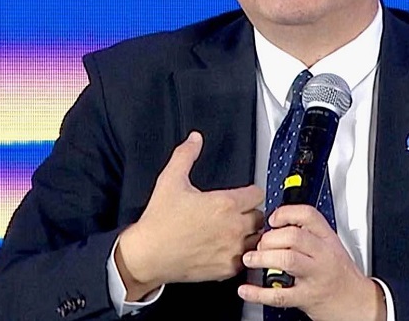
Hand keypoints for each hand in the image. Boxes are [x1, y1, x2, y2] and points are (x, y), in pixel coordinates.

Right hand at [115, 131, 263, 299]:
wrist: (148, 255)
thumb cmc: (159, 221)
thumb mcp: (170, 180)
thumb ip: (186, 155)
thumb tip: (194, 139)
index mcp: (225, 203)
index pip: (258, 193)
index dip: (250, 192)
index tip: (242, 196)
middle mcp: (234, 227)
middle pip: (261, 216)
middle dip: (251, 213)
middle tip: (237, 214)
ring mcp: (232, 250)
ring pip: (257, 239)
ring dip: (250, 235)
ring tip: (234, 233)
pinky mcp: (227, 269)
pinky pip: (247, 259)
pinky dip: (241, 255)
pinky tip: (227, 250)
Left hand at [238, 205, 386, 320]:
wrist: (358, 304)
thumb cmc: (341, 275)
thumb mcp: (331, 246)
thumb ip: (309, 234)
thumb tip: (279, 223)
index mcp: (327, 239)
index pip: (308, 215)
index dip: (286, 213)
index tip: (272, 219)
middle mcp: (322, 255)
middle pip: (293, 236)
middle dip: (270, 238)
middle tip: (259, 244)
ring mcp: (315, 276)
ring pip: (288, 260)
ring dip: (263, 258)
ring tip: (250, 259)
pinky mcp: (306, 298)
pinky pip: (280, 295)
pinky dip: (259, 293)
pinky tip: (247, 290)